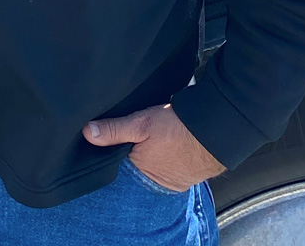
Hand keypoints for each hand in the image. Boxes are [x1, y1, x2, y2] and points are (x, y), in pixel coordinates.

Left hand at [83, 104, 224, 192]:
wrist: (216, 130)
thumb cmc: (179, 128)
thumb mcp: (141, 123)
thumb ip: (115, 129)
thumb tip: (88, 133)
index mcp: (142, 173)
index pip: (118, 165)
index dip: (112, 153)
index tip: (104, 142)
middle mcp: (157, 181)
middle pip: (134, 166)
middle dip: (130, 153)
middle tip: (131, 138)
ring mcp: (172, 179)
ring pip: (150, 165)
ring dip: (147, 154)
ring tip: (148, 140)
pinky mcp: (185, 173)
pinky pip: (166, 165)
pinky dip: (162, 155)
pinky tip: (161, 144)